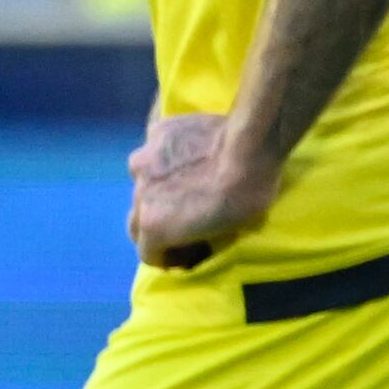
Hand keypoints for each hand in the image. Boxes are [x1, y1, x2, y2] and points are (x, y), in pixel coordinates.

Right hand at [125, 109, 279, 267]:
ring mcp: (144, 159)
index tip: (186, 253)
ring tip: (184, 181)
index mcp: (153, 226)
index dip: (168, 257)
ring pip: (143, 183)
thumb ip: (193, 237)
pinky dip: (167, 158)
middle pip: (137, 221)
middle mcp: (139, 194)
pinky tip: (189, 153)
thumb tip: (190, 239)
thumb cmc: (244, 196)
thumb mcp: (224, 232)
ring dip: (157, 189)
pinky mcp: (156, 132)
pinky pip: (156, 151)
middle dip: (155, 225)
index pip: (148, 254)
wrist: (250, 145)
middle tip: (181, 220)